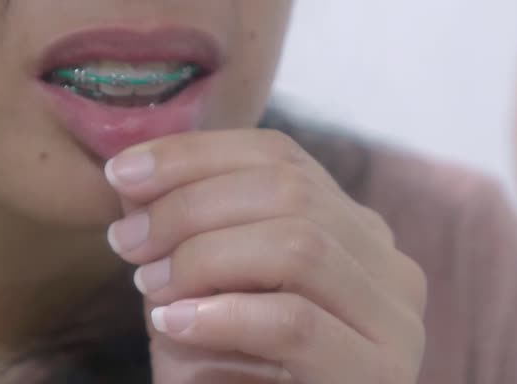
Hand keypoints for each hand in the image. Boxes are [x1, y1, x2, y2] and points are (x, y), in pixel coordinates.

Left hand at [104, 129, 427, 382]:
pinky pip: (296, 323)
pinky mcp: (379, 374)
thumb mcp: (200, 294)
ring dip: (205, 257)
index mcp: (354, 233)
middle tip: (127, 242)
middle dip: (192, 205)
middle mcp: (389, 265)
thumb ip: (184, 236)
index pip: (282, 157)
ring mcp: (395, 320)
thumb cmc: (228, 378)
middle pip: (292, 190)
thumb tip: (136, 173)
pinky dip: (225, 315)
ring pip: (300, 245)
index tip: (121, 174)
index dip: (197, 156)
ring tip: (150, 288)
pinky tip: (176, 323)